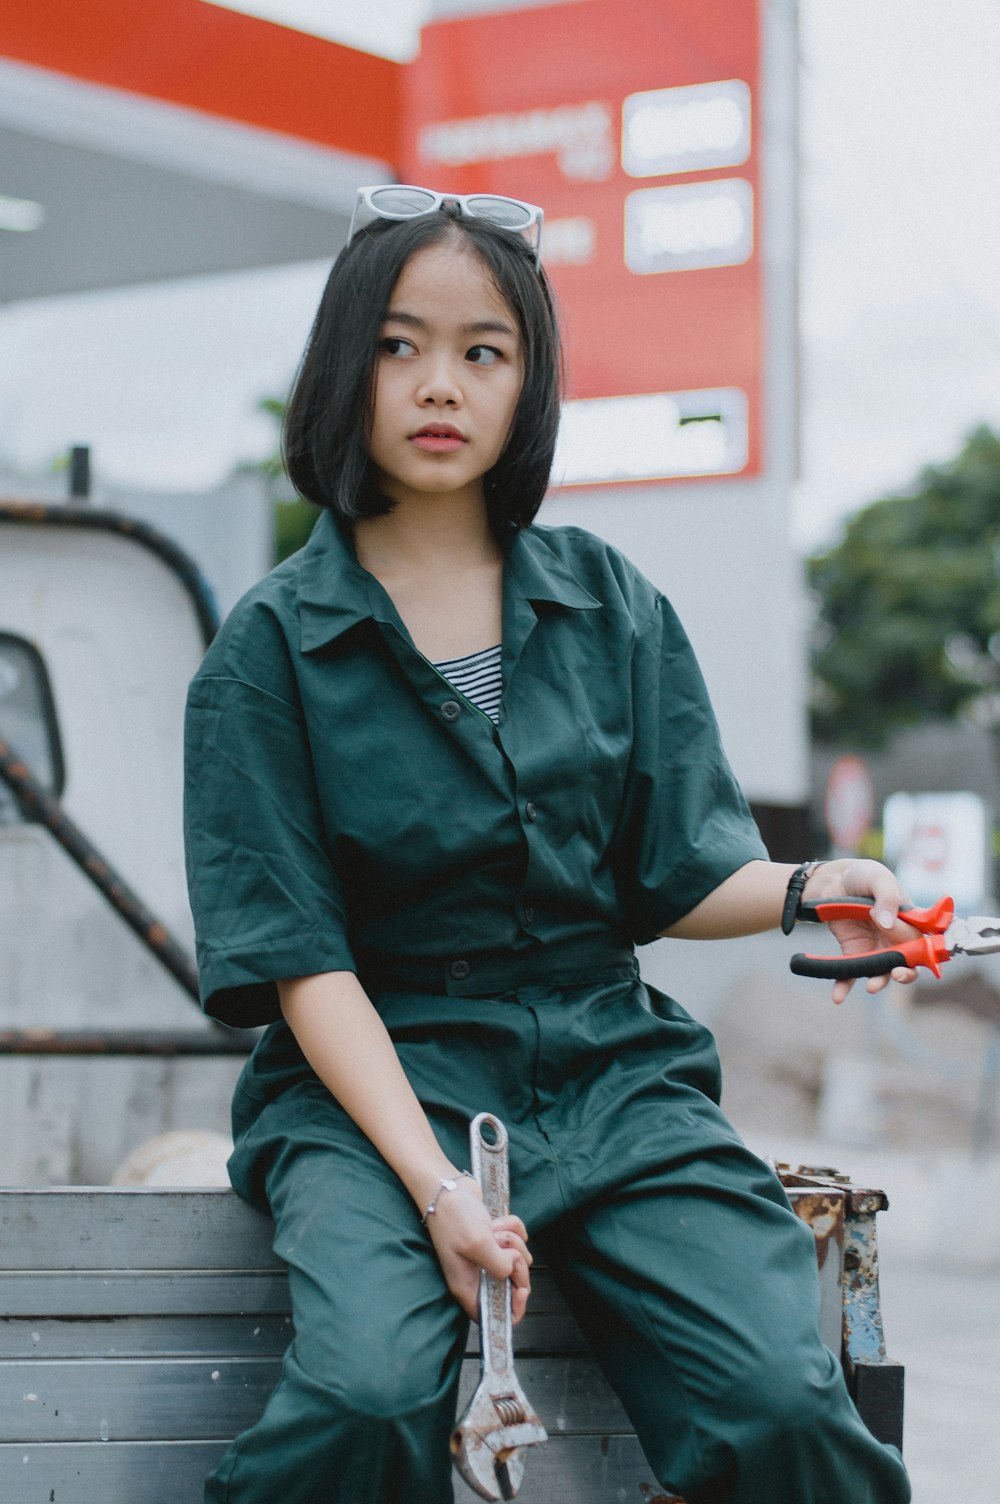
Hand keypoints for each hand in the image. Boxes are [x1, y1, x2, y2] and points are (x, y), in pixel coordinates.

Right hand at [424, 1176, 531, 1322]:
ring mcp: (487, 1256)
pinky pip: (518, 1238)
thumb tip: (512, 1270)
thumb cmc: (454, 1217)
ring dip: (513, 1240)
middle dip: (516, 1264)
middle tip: (505, 1249)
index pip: (494, 1316)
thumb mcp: (477, 1244)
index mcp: (468, 1287)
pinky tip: (497, 1220)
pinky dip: (514, 1227)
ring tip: (493, 1229)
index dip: (513, 1309)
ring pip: (518, 1258)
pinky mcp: (494, 1239)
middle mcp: (478, 1275)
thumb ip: (499, 1265)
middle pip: (513, 1284)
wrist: (447, 1187)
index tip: (520, 1290)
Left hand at [802, 858, 919, 1004]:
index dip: (921, 949)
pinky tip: (838, 997)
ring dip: (879, 981)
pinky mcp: (853, 951)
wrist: (832, 880)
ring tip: (872, 986)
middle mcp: (894, 937)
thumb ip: (887, 897)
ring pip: (881, 971)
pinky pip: (850, 972)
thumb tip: (888, 922)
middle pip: (906, 962)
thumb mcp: (878, 877)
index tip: (916, 956)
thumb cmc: (863, 875)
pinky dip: (844, 985)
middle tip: (897, 974)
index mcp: (908, 920)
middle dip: (905, 972)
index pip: (920, 939)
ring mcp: (874, 947)